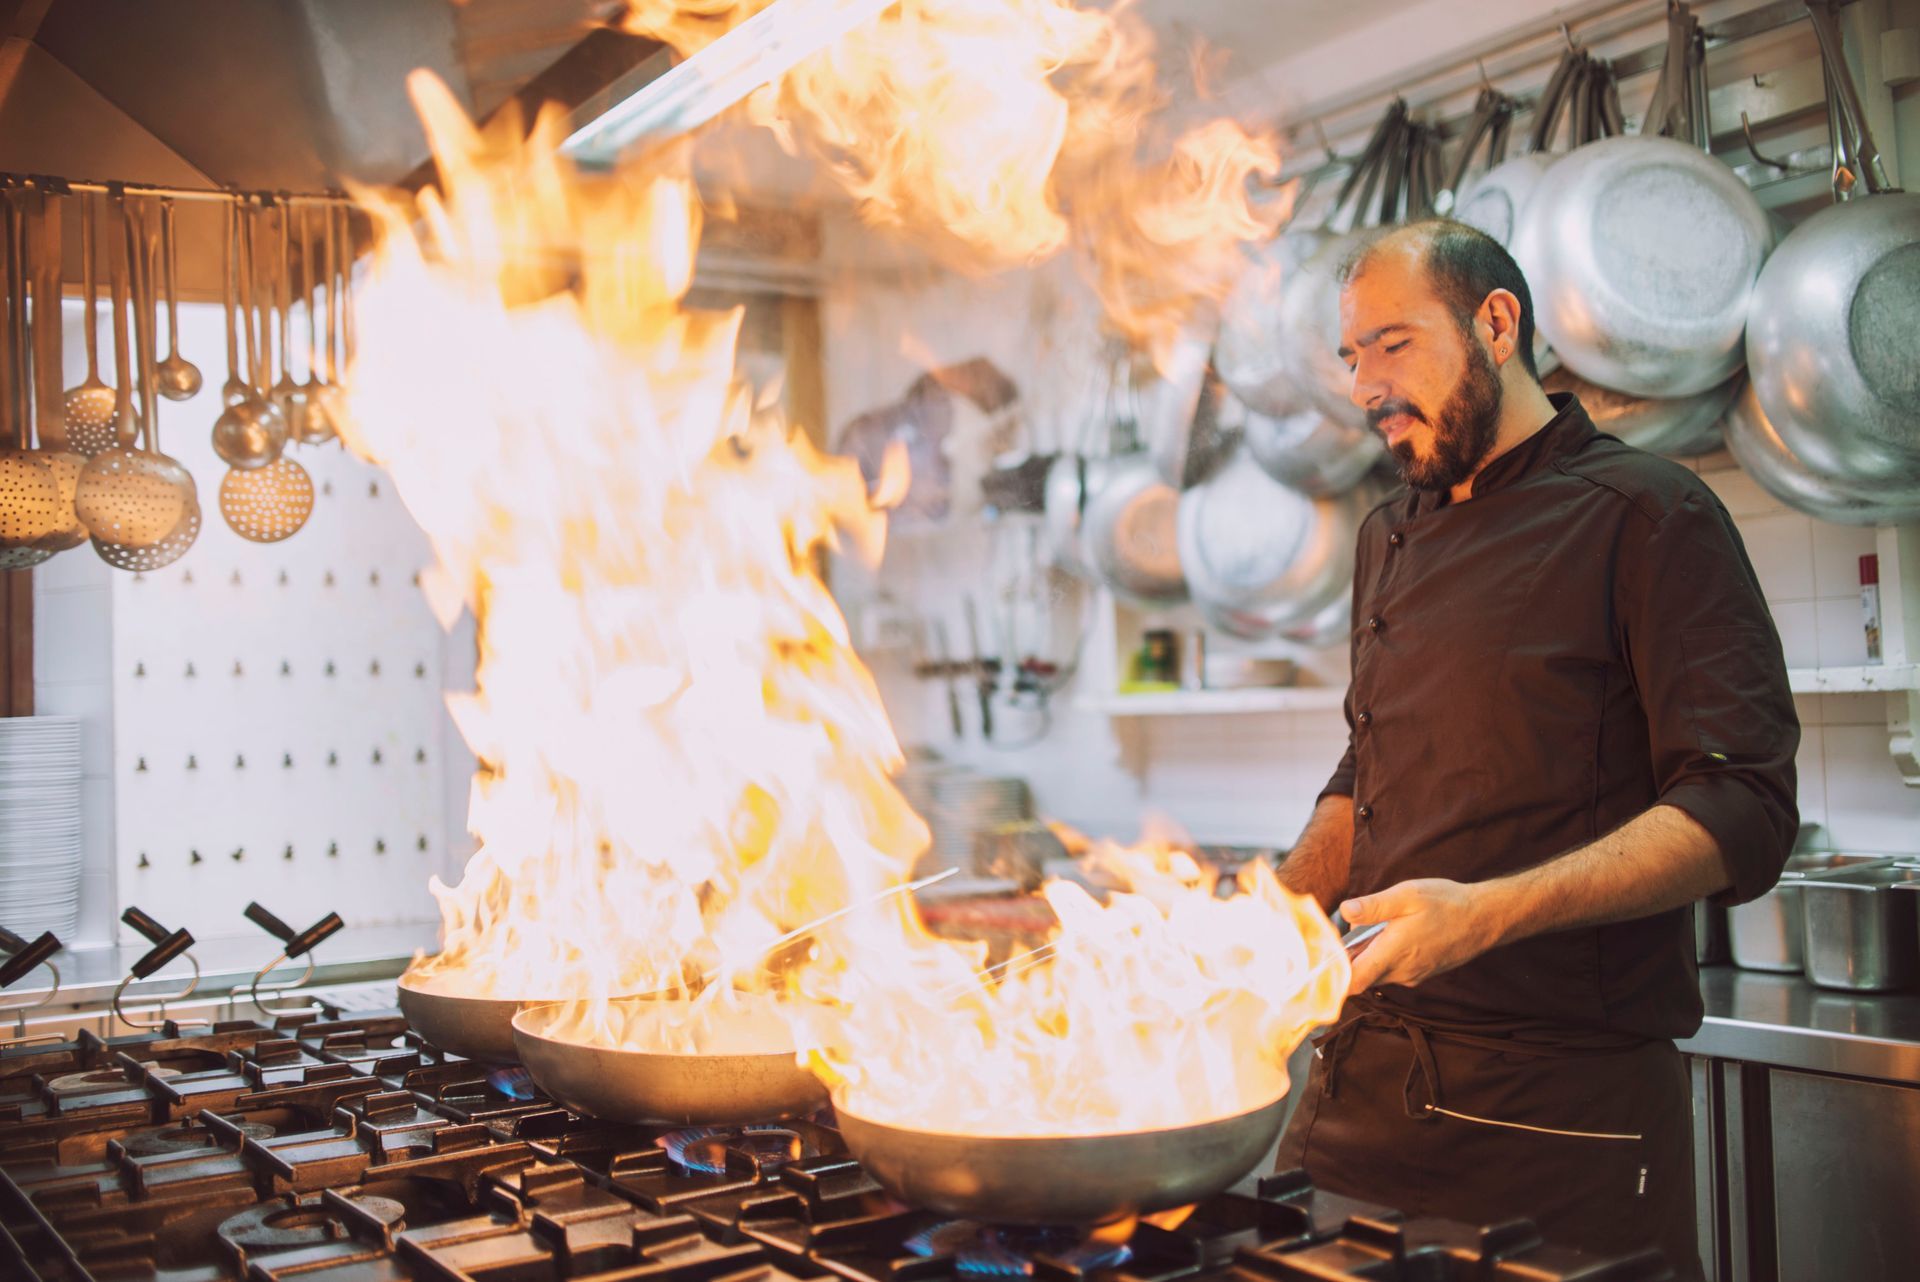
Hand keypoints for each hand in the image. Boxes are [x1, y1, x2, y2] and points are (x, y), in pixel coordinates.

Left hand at [1339, 878, 1501, 995]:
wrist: (1484, 919)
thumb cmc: (1446, 904)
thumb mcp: (1407, 895)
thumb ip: (1374, 906)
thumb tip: (1344, 911)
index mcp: (1393, 953)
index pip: (1353, 982)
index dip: (1333, 975)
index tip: (1323, 958)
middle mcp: (1401, 972)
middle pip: (1360, 977)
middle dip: (1348, 959)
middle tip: (1347, 933)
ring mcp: (1413, 975)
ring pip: (1377, 973)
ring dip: (1367, 957)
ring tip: (1373, 930)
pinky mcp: (1421, 974)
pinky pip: (1393, 971)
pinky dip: (1384, 957)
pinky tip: (1391, 935)